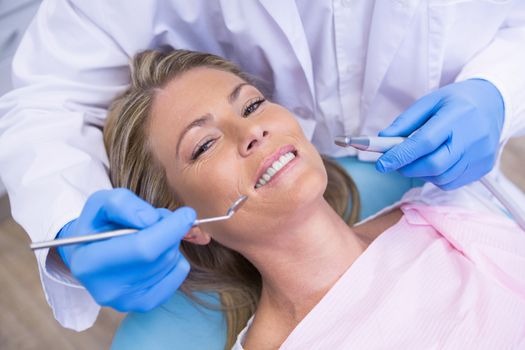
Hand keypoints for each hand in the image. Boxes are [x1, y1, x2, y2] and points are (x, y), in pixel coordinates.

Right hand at [57, 188, 195, 311]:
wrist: (88, 254)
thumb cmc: (96, 225)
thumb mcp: (100, 203)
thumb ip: (123, 203)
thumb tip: (151, 220)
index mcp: (90, 262)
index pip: (143, 248)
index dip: (171, 228)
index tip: (187, 213)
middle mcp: (107, 288)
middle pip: (161, 255)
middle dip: (170, 231)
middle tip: (158, 220)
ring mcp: (126, 301)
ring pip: (171, 263)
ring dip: (170, 243)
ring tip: (149, 236)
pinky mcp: (143, 304)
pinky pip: (178, 275)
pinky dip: (175, 259)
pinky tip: (156, 253)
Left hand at [376, 79, 503, 189]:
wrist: (493, 104)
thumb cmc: (456, 102)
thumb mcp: (429, 101)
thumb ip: (405, 121)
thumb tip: (382, 138)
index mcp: (456, 117)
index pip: (424, 142)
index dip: (400, 156)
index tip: (382, 164)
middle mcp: (472, 138)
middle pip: (433, 165)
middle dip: (407, 168)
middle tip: (395, 162)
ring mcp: (480, 156)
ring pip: (441, 178)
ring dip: (421, 173)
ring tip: (418, 158)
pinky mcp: (483, 168)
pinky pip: (451, 183)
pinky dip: (436, 177)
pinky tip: (435, 162)